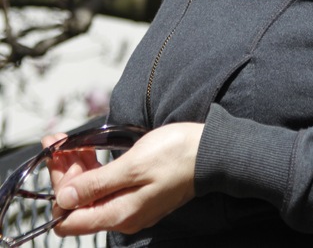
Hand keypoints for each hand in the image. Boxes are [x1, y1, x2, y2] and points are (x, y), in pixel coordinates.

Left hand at [47, 123, 203, 235]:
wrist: (210, 152)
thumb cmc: (175, 155)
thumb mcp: (133, 165)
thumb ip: (97, 184)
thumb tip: (63, 199)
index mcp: (119, 214)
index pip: (68, 219)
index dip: (57, 189)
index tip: (55, 157)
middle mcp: (122, 216)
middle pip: (79, 204)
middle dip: (63, 172)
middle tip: (55, 140)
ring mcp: (131, 206)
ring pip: (92, 193)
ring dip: (77, 167)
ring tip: (66, 140)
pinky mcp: (139, 193)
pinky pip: (107, 187)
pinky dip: (94, 169)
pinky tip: (88, 150)